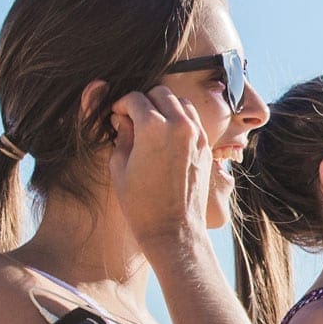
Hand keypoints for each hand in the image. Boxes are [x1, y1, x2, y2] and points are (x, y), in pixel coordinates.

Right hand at [105, 85, 210, 248]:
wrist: (173, 230)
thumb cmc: (141, 204)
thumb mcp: (119, 167)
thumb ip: (122, 136)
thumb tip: (123, 119)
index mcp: (153, 127)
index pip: (135, 98)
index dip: (121, 104)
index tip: (116, 114)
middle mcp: (179, 125)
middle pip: (160, 93)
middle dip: (144, 101)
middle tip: (132, 117)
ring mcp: (197, 135)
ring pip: (181, 102)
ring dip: (165, 106)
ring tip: (152, 124)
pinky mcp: (206, 147)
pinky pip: (194, 120)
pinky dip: (180, 120)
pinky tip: (168, 136)